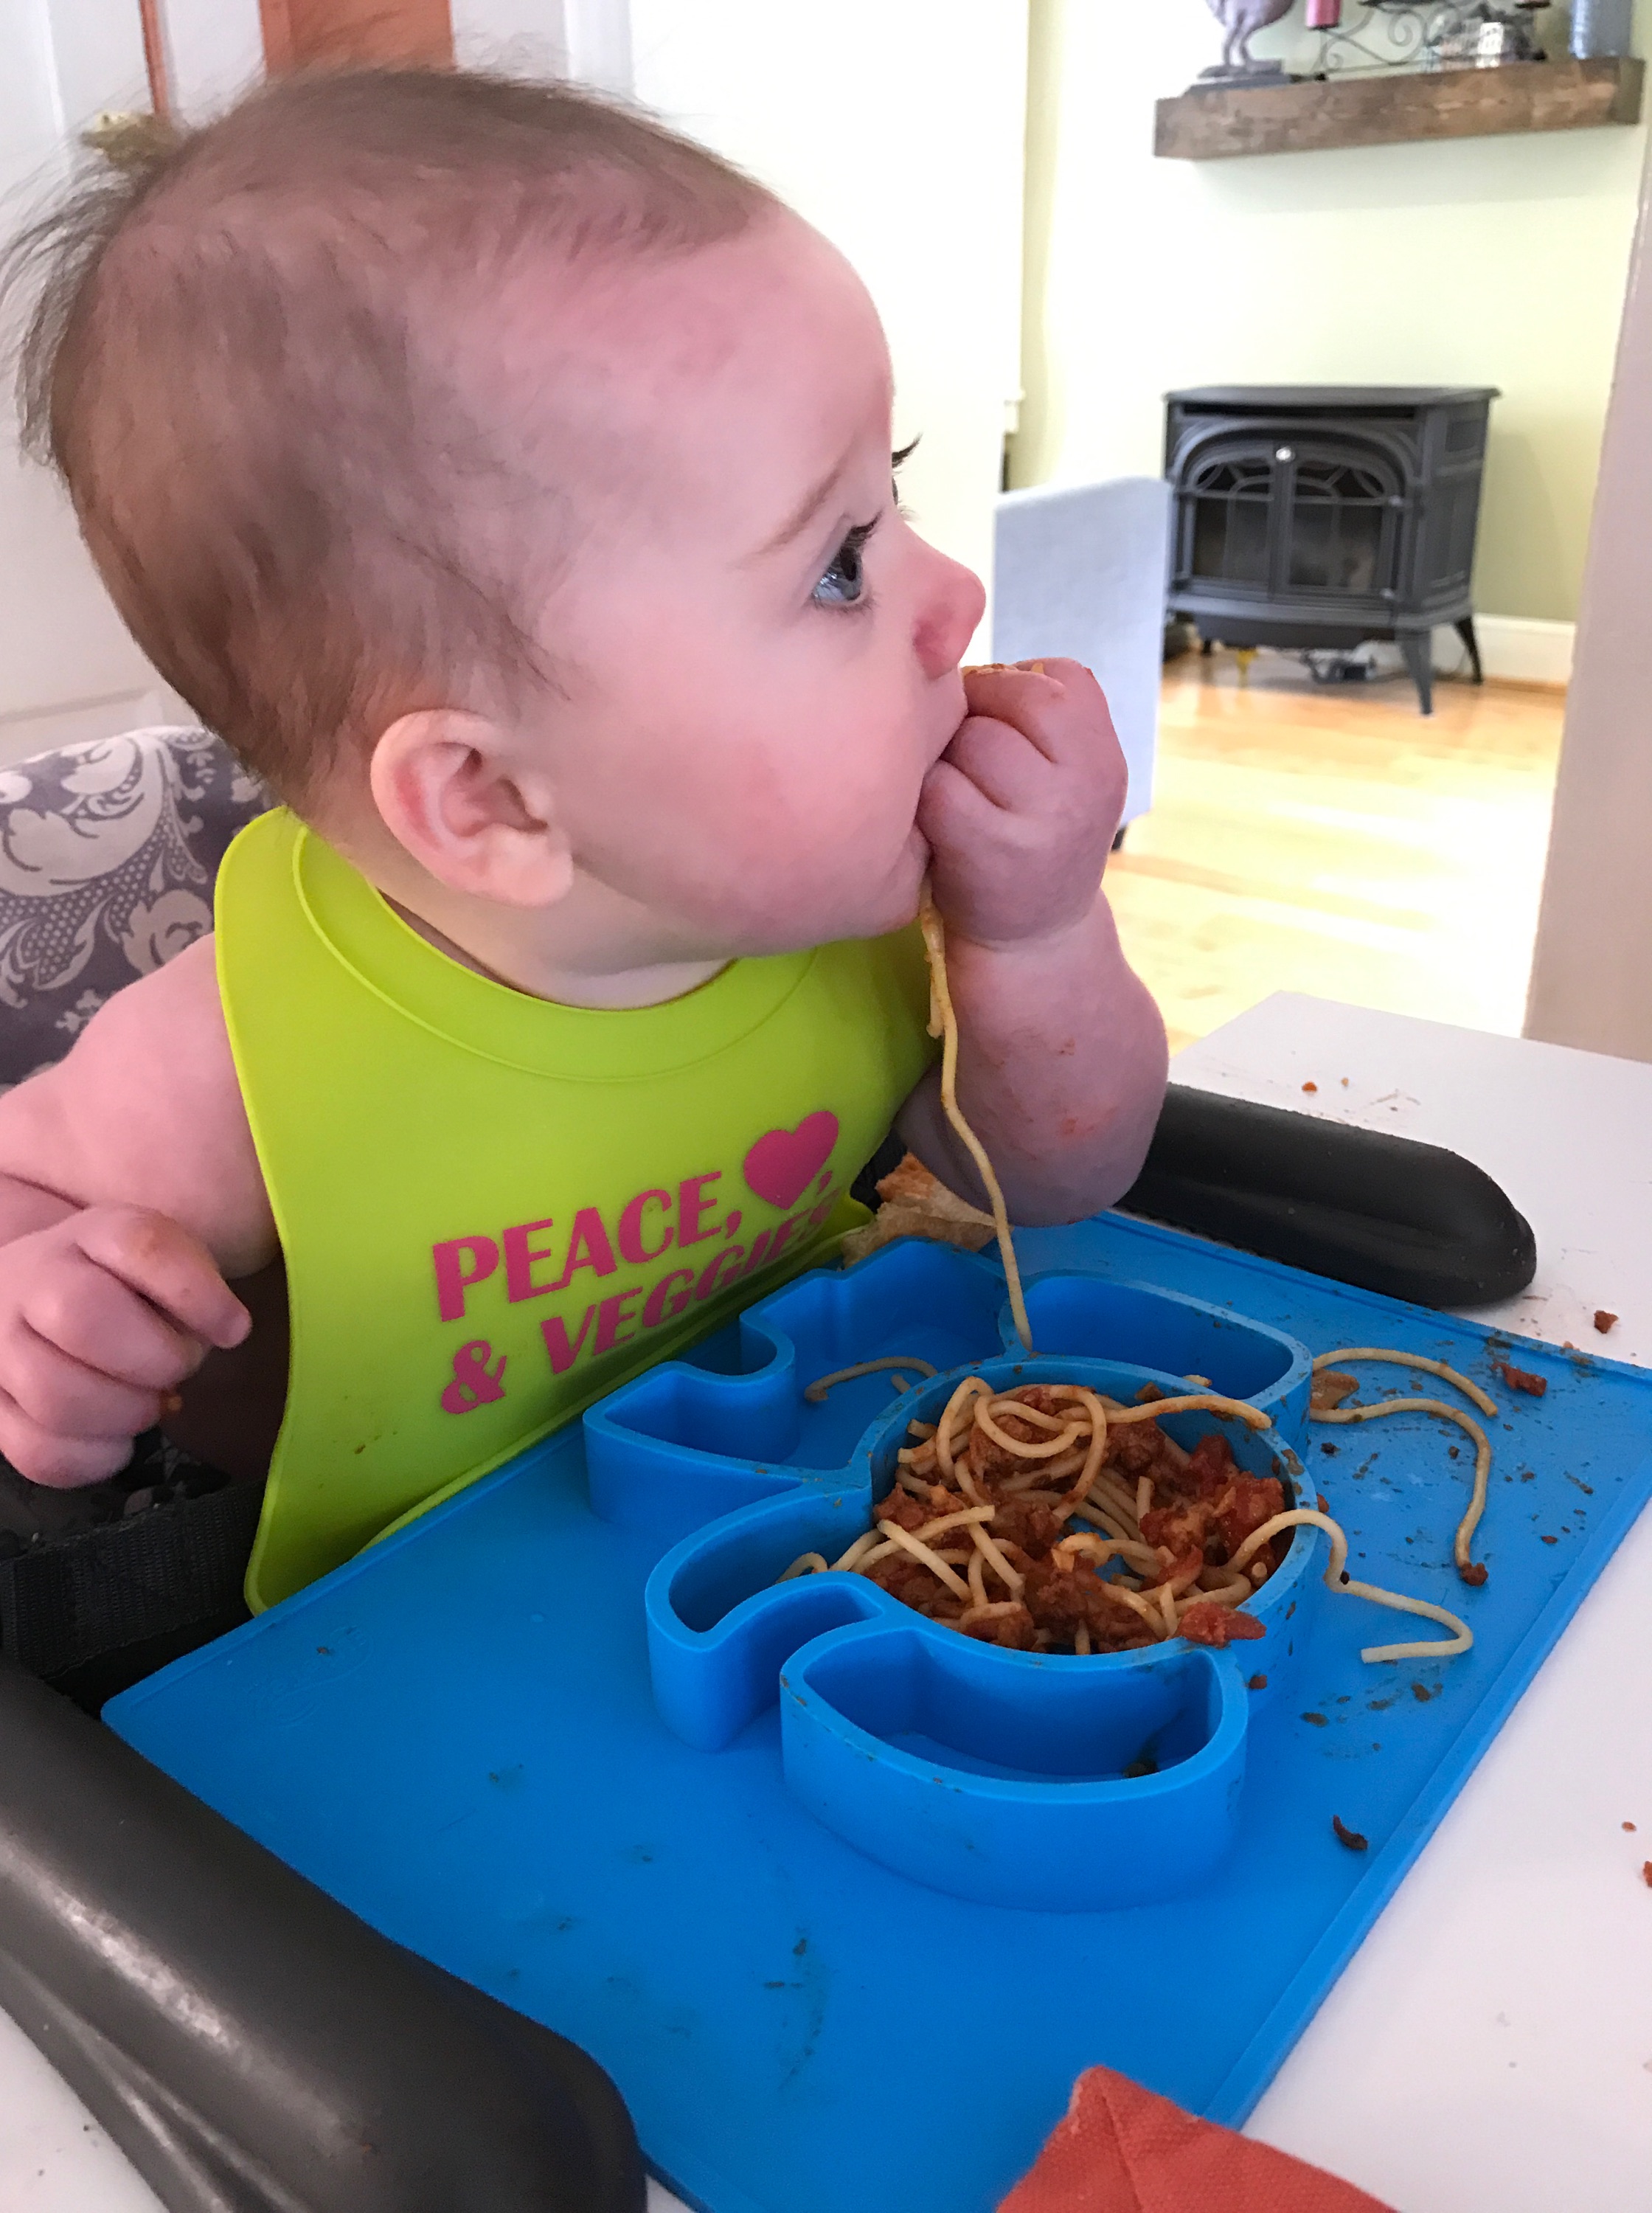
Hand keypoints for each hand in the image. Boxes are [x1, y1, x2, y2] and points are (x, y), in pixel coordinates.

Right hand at [0, 1207, 250, 1487]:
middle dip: (155, 1360)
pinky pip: (38, 1452)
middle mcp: (33, 1280)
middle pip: (83, 1317)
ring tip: (145, 1405)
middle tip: (175, 1370)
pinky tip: (116, 1439)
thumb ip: (196, 1289)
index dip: (196, 1293)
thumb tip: (225, 1334)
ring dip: (124, 1414)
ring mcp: (0, 1345)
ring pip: (54, 1396)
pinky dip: (94, 1458)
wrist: (39, 1295)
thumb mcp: (167, 1263)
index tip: (233, 1329)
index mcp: (93, 1233)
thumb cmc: (126, 1288)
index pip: (141, 1244)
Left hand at [917, 658, 1126, 947]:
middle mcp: (1086, 783)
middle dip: (976, 716)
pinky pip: (938, 786)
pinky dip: (927, 800)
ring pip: (970, 738)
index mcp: (1105, 758)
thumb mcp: (1066, 781)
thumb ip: (1039, 721)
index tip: (1004, 729)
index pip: (1060, 677)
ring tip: (958, 794)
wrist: (1032, 945)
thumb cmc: (1030, 844)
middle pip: (1011, 697)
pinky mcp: (988, 849)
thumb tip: (956, 648)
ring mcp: (1041, 818)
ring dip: (947, 758)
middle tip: (971, 764)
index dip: (1015, 690)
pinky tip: (939, 825)